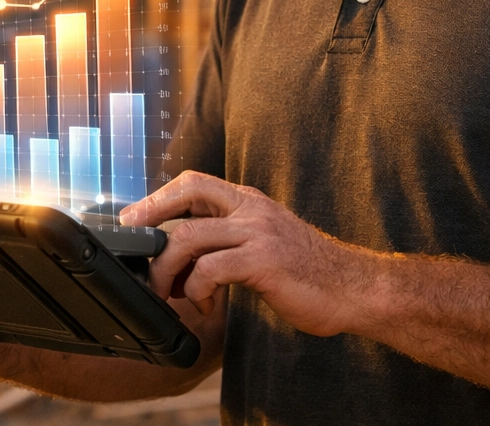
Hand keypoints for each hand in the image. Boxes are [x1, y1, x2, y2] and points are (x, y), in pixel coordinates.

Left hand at [120, 171, 368, 336]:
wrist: (354, 289)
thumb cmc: (308, 272)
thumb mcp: (265, 242)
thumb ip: (231, 238)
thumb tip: (184, 250)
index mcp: (250, 202)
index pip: (195, 183)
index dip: (160, 197)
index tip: (134, 218)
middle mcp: (252, 209)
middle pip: (188, 192)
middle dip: (151, 213)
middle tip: (134, 242)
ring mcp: (258, 233)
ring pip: (189, 237)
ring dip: (167, 269)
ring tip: (169, 292)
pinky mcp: (264, 262)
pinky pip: (210, 269)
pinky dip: (195, 291)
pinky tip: (205, 306)